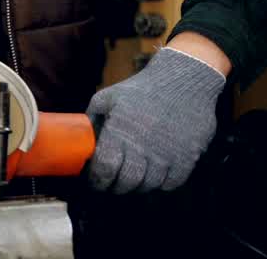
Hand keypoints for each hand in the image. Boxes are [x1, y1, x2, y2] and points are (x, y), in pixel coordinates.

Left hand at [85, 47, 225, 193]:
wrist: (184, 80)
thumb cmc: (142, 89)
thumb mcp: (108, 98)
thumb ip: (92, 120)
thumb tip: (80, 142)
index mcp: (121, 131)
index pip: (105, 169)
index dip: (97, 179)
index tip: (94, 179)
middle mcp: (144, 147)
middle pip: (126, 183)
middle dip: (114, 186)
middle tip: (111, 182)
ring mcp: (168, 155)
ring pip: (148, 186)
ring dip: (137, 185)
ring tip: (131, 176)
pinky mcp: (187, 158)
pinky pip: (170, 184)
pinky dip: (160, 183)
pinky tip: (153, 172)